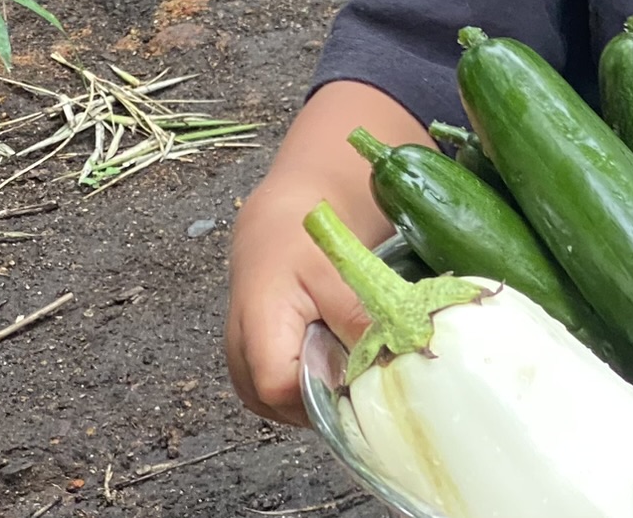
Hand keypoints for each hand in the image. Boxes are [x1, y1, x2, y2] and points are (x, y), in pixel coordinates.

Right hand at [224, 81, 425, 425]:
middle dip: (330, 397)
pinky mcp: (249, 368)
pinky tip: (332, 360)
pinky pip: (282, 396)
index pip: (283, 389)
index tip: (365, 379)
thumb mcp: (340, 273)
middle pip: (284, 406)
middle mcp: (239, 353)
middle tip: (364, 369)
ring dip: (320, 392)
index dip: (327, 393)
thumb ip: (360, 320)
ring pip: (284, 406)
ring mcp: (241, 365)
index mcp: (256, 327)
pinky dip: (310, 385)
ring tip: (347, 358)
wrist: (279, 226)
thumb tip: (393, 360)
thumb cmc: (304, 243)